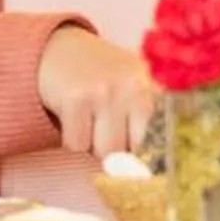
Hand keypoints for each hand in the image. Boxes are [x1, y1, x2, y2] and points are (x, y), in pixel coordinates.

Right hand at [37, 25, 161, 157]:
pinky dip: (71, 139)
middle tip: (105, 129)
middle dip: (115, 150)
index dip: (148, 157)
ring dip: (92, 146)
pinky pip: (76, 144)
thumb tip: (144, 172)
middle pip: (130, 151)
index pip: (163, 138)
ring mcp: (105, 91)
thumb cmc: (98, 76)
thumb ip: (145, 120)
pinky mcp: (76, 98)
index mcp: (152, 86)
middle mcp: (134, 86)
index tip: (141, 167)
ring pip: (103, 152)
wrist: (56, 48)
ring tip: (89, 121)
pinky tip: (72, 116)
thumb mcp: (131, 86)